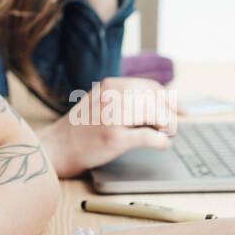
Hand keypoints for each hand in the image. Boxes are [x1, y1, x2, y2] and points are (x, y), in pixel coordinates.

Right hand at [37, 77, 175, 177]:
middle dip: (168, 114)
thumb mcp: (98, 102)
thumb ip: (121, 98)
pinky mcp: (114, 137)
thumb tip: (156, 104)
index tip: (179, 109)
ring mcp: (112, 117)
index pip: (148, 86)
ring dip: (166, 126)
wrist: (55, 148)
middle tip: (170, 127)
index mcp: (109, 86)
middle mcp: (111, 97)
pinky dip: (160, 142)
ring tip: (165, 134)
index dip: (168, 98)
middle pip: (154, 100)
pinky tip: (161, 145)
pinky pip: (149, 137)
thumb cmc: (78, 129)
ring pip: (155, 115)